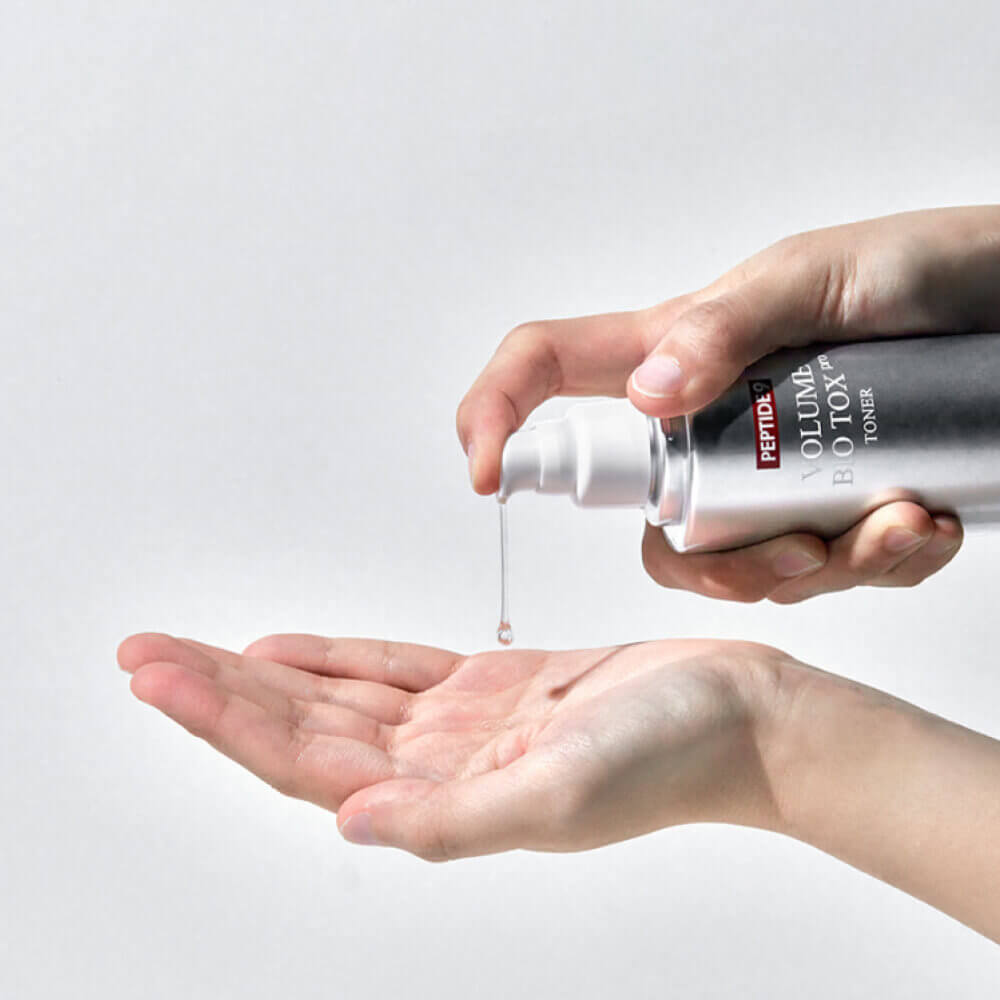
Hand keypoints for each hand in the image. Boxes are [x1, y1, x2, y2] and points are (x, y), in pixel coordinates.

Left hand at [120, 629, 999, 939]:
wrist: (740, 714)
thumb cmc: (673, 753)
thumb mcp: (564, 789)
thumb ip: (455, 819)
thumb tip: (352, 823)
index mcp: (444, 799)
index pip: (304, 761)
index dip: (226, 721)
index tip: (159, 678)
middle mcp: (438, 767)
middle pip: (301, 727)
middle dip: (218, 692)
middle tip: (142, 654)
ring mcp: (460, 726)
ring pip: (335, 697)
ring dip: (264, 674)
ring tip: (195, 650)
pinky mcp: (490, 687)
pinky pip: (392, 671)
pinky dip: (337, 659)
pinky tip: (293, 651)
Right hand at [457, 206, 999, 601]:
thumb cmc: (921, 268)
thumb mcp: (818, 276)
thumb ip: (726, 324)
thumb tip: (645, 393)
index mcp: (678, 352)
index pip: (551, 375)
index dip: (497, 417)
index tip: (487, 476)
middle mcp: (709, 425)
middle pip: (649, 519)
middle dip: (716, 561)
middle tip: (800, 545)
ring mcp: (768, 474)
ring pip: (737, 565)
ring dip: (820, 566)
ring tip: (897, 520)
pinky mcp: (831, 508)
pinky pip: (823, 571)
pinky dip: (880, 563)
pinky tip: (925, 522)